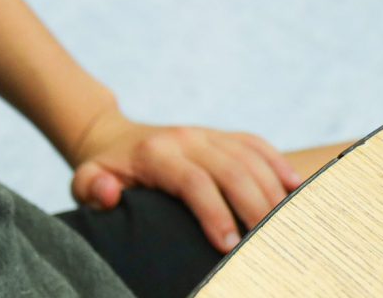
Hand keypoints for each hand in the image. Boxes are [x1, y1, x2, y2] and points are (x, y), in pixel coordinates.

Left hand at [68, 108, 300, 254]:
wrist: (113, 138)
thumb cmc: (104, 171)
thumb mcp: (87, 181)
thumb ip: (93, 189)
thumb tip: (110, 192)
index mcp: (154, 153)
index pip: (193, 181)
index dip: (214, 213)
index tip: (230, 247)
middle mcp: (185, 138)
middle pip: (232, 170)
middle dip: (255, 210)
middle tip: (271, 248)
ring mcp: (206, 133)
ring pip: (249, 157)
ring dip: (273, 192)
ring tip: (289, 231)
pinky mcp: (221, 135)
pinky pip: (256, 144)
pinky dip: (278, 165)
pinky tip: (296, 191)